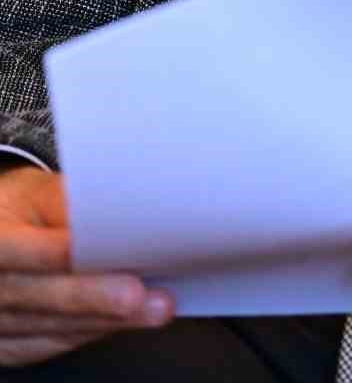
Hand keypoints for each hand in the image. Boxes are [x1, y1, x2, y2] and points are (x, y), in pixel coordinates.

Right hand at [0, 166, 172, 367]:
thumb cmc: (19, 210)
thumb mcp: (33, 192)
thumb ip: (64, 201)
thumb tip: (110, 205)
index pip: (14, 250)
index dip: (50, 254)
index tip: (85, 251)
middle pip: (38, 295)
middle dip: (91, 296)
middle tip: (135, 293)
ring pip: (51, 326)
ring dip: (105, 319)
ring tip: (151, 308)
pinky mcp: (12, 345)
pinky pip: (53, 343)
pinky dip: (93, 330)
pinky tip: (125, 321)